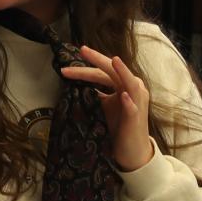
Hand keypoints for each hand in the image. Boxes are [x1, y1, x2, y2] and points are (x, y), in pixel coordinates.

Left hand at [60, 45, 154, 172]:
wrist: (131, 150)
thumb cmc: (118, 126)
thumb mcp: (103, 106)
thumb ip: (94, 93)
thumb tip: (74, 84)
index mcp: (122, 85)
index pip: (101, 73)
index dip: (83, 70)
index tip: (65, 69)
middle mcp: (132, 89)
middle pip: (113, 71)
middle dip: (98, 60)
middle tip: (82, 50)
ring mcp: (136, 103)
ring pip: (130, 83)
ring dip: (122, 71)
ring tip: (113, 61)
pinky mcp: (136, 118)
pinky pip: (133, 108)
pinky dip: (128, 100)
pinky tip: (122, 95)